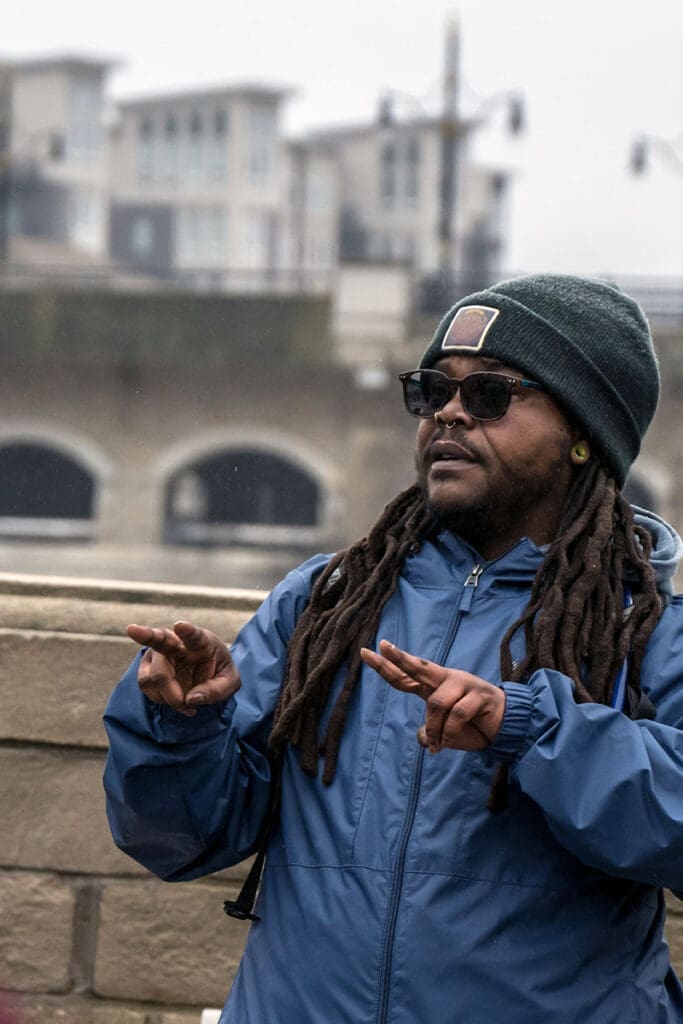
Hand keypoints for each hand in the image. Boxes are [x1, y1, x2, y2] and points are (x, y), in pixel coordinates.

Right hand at [127, 620, 240, 716]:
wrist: (206, 674)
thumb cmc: (218, 672)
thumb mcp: (230, 682)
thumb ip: (217, 690)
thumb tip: (190, 699)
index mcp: (201, 641)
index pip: (194, 634)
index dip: (187, 630)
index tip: (180, 626)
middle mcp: (176, 643)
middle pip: (159, 638)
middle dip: (145, 634)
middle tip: (131, 629)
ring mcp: (159, 654)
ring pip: (153, 675)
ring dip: (168, 695)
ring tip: (185, 704)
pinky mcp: (148, 669)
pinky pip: (146, 685)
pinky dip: (161, 699)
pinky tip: (175, 700)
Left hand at [360, 639, 504, 752]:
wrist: (505, 727)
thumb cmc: (472, 725)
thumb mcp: (445, 733)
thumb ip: (430, 732)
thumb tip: (422, 737)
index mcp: (435, 685)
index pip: (406, 674)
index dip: (387, 664)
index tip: (366, 652)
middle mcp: (446, 679)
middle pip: (420, 667)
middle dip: (401, 658)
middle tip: (384, 647)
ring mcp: (464, 684)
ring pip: (437, 702)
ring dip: (434, 727)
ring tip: (437, 745)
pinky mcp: (479, 695)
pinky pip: (456, 715)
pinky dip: (449, 733)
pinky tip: (446, 744)